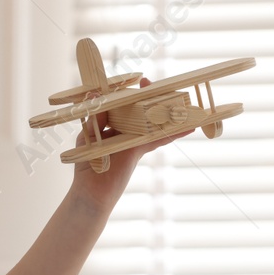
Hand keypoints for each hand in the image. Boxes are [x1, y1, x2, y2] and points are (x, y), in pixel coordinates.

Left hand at [68, 77, 196, 212]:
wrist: (92, 193)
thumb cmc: (87, 166)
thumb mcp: (88, 137)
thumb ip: (94, 117)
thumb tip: (95, 93)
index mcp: (111, 122)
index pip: (125, 102)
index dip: (135, 92)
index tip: (144, 81)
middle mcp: (124, 128)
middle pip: (143, 109)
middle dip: (156, 98)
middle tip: (166, 88)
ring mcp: (133, 139)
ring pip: (154, 122)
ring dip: (170, 114)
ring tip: (187, 105)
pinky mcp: (139, 150)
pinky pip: (158, 139)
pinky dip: (172, 133)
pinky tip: (187, 127)